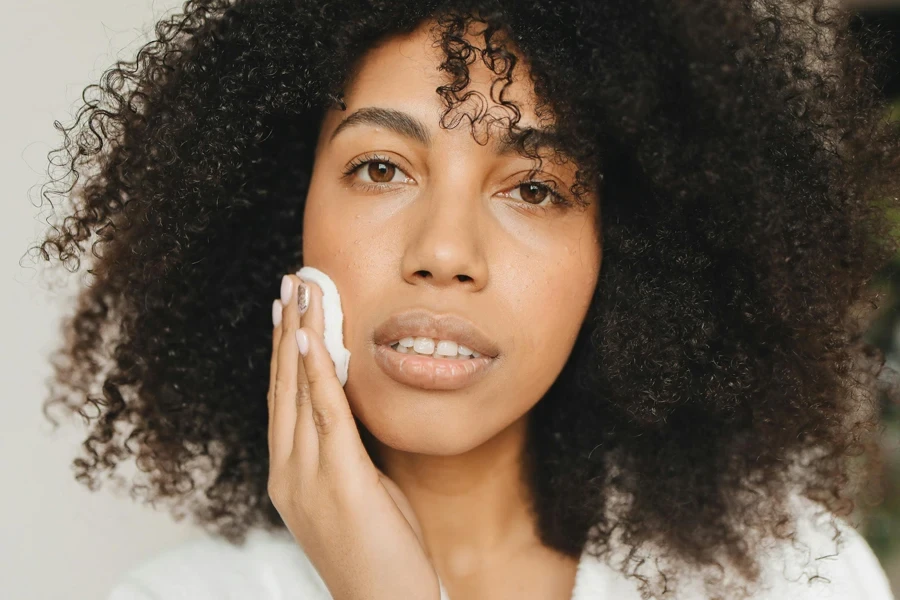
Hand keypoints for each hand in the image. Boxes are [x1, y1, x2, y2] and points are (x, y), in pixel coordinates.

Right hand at [267, 274, 441, 599]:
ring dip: (300, 335)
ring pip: (298, 390)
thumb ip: (350, 454)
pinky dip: (317, 370)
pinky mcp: (339, 481)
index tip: (286, 313)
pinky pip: (326, 413)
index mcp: (290, 478)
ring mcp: (308, 478)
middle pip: (283, 386)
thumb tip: (354, 413)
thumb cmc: (382, 557)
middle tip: (290, 284)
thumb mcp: (361, 495)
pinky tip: (315, 336)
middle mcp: (289, 473)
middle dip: (287, 331)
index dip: (284, 354)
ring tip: (300, 291)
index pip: (283, 402)